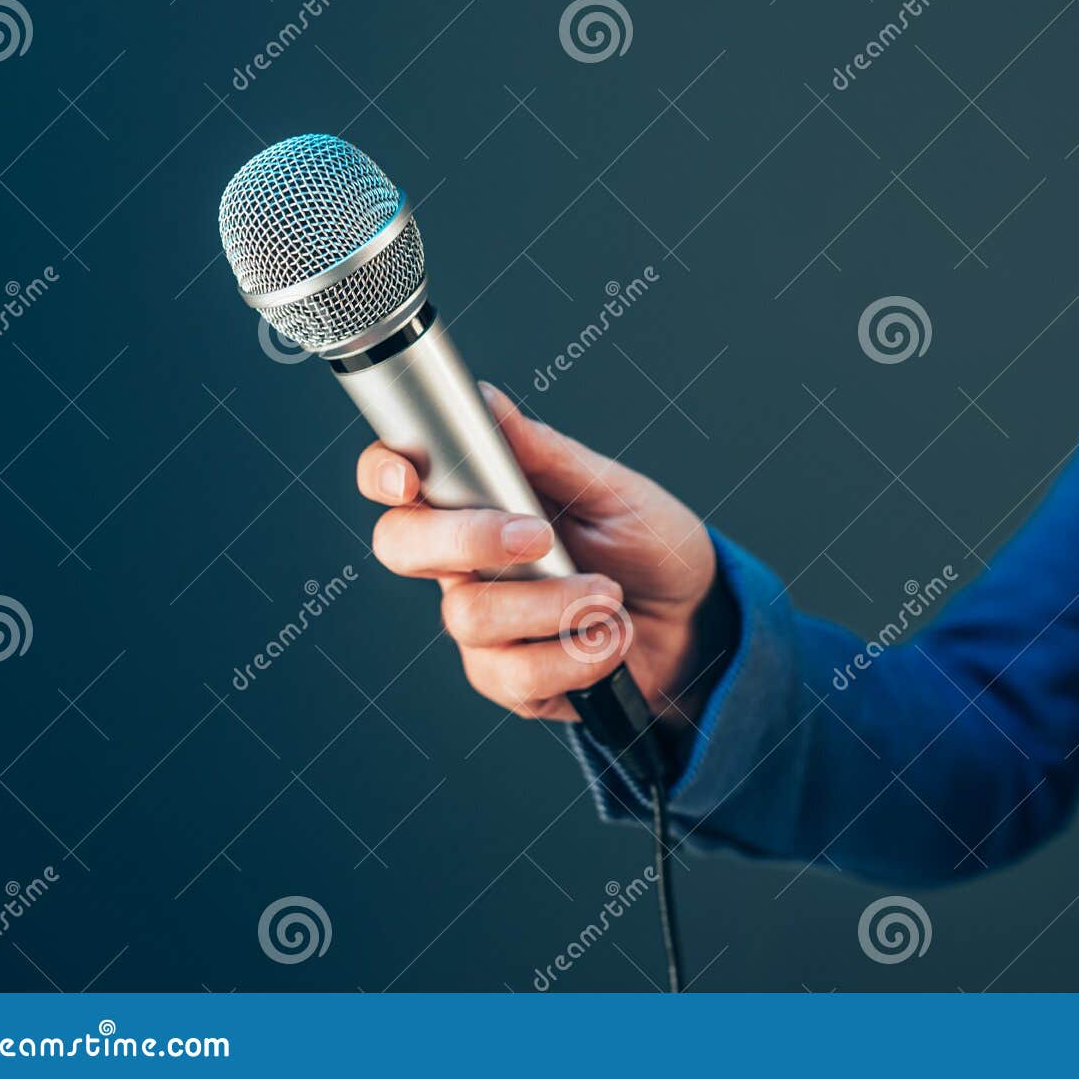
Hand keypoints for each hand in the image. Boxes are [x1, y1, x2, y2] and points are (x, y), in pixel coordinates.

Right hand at [357, 382, 727, 724]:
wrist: (695, 620)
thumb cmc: (649, 546)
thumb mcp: (612, 489)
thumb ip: (545, 453)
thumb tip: (488, 400)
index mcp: (479, 501)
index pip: (398, 479)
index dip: (383, 472)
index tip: (408, 477)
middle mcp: (466, 562)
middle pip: (401, 547)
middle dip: (467, 539)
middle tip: (539, 537)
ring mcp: (484, 623)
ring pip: (468, 616)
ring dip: (553, 604)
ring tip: (610, 595)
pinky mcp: (511, 679)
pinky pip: (514, 675)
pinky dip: (577, 655)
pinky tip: (611, 638)